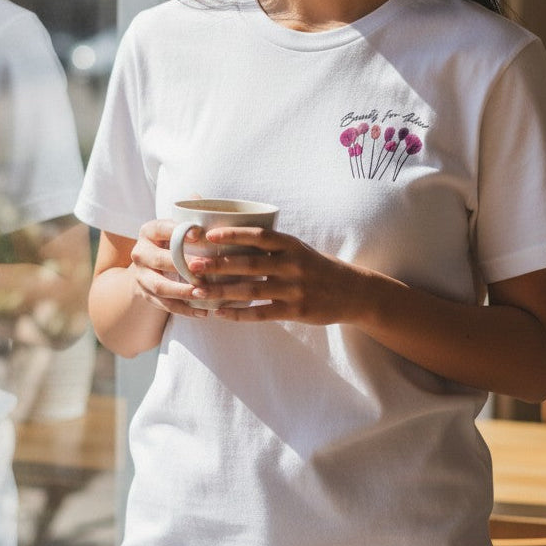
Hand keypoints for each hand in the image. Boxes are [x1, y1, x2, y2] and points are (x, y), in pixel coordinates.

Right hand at [130, 219, 212, 318]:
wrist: (150, 264)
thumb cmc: (173, 243)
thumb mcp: (177, 231)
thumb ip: (190, 231)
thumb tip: (207, 234)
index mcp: (149, 232)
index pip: (162, 228)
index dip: (179, 231)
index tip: (199, 234)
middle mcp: (140, 253)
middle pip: (159, 260)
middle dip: (183, 266)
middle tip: (204, 270)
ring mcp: (141, 276)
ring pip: (160, 286)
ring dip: (183, 291)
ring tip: (203, 293)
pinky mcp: (145, 294)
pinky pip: (165, 305)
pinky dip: (184, 309)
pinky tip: (202, 311)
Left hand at [191, 227, 367, 323]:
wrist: (352, 292)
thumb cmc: (316, 266)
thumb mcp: (298, 249)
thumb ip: (270, 244)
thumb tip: (233, 230)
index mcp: (291, 245)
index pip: (260, 236)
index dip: (234, 234)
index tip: (209, 235)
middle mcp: (293, 265)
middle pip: (250, 264)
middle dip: (219, 264)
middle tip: (193, 265)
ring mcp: (294, 289)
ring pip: (251, 291)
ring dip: (222, 292)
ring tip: (198, 291)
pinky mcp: (296, 311)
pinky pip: (262, 314)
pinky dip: (239, 315)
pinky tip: (220, 314)